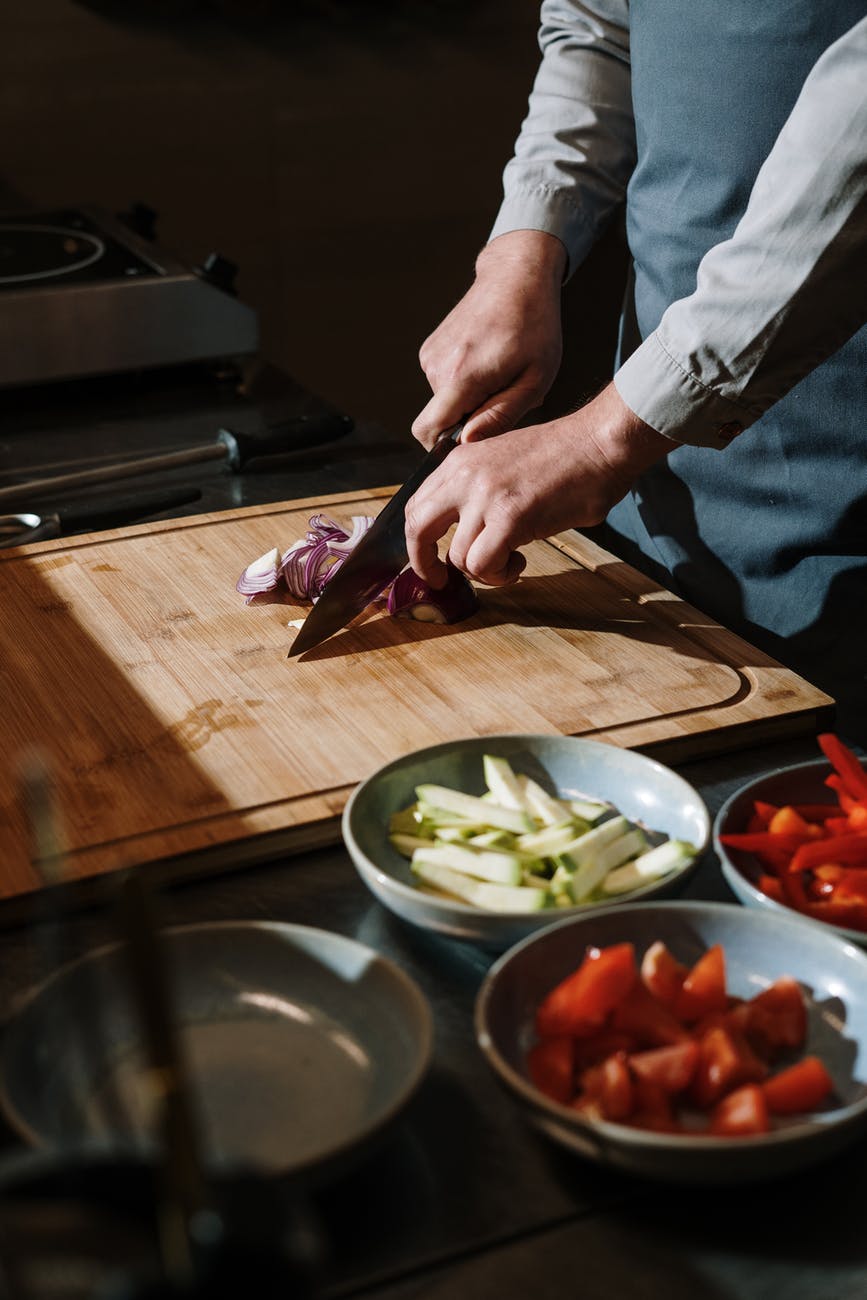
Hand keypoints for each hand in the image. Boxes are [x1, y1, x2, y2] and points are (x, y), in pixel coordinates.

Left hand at [404, 383, 674, 586]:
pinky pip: (484, 565)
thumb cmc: (566, 455)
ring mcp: (485, 497)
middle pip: (418, 530)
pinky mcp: (510, 518)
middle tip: (442, 580)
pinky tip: (520, 561)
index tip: (430, 559)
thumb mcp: (503, 461)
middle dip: (424, 564)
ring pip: (459, 557)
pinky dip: (500, 574)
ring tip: (512, 560)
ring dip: (485, 570)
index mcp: (460, 461)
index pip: (416, 505)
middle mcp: (464, 476)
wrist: (601, 442)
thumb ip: (476, 488)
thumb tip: (462, 528)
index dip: (417, 541)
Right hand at [412, 230, 567, 447]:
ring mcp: (430, 355)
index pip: (428, 430)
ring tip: (499, 374)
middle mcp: (438, 365)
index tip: (471, 442)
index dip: (443, 448)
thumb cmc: (534, 326)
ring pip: (443, 401)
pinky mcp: (430, 348)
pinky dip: (463, 382)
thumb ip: (500, 416)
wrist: (516, 276)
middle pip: (440, 419)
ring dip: (469, 399)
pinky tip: (487, 362)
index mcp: (463, 376)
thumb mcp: (534, 379)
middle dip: (467, 420)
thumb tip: (467, 442)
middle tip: (503, 397)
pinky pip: (443, 383)